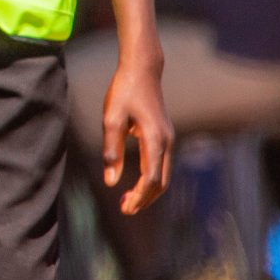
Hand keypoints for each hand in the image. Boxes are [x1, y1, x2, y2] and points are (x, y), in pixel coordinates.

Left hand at [100, 58, 173, 214]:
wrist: (142, 70)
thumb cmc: (124, 91)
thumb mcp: (111, 119)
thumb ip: (111, 150)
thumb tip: (111, 181)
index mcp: (155, 139)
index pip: (152, 178)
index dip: (140, 196)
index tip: (125, 208)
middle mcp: (167, 141)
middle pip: (162, 181)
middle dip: (145, 199)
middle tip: (125, 210)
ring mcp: (168, 138)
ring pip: (164, 175)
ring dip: (149, 191)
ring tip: (127, 201)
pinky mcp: (164, 136)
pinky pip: (161, 164)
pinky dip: (151, 178)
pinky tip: (134, 183)